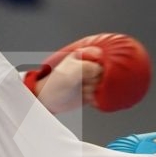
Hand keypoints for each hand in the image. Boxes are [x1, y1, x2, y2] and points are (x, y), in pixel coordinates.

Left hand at [25, 33, 150, 111]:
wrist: (48, 101)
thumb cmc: (55, 84)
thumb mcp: (69, 74)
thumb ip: (86, 68)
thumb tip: (101, 70)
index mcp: (84, 55)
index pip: (104, 57)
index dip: (104, 65)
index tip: (99, 73)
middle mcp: (89, 65)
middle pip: (107, 72)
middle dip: (97, 80)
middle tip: (84, 84)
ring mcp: (91, 78)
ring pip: (105, 84)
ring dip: (96, 90)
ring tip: (83, 92)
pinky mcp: (92, 91)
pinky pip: (104, 94)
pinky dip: (100, 98)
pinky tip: (92, 100)